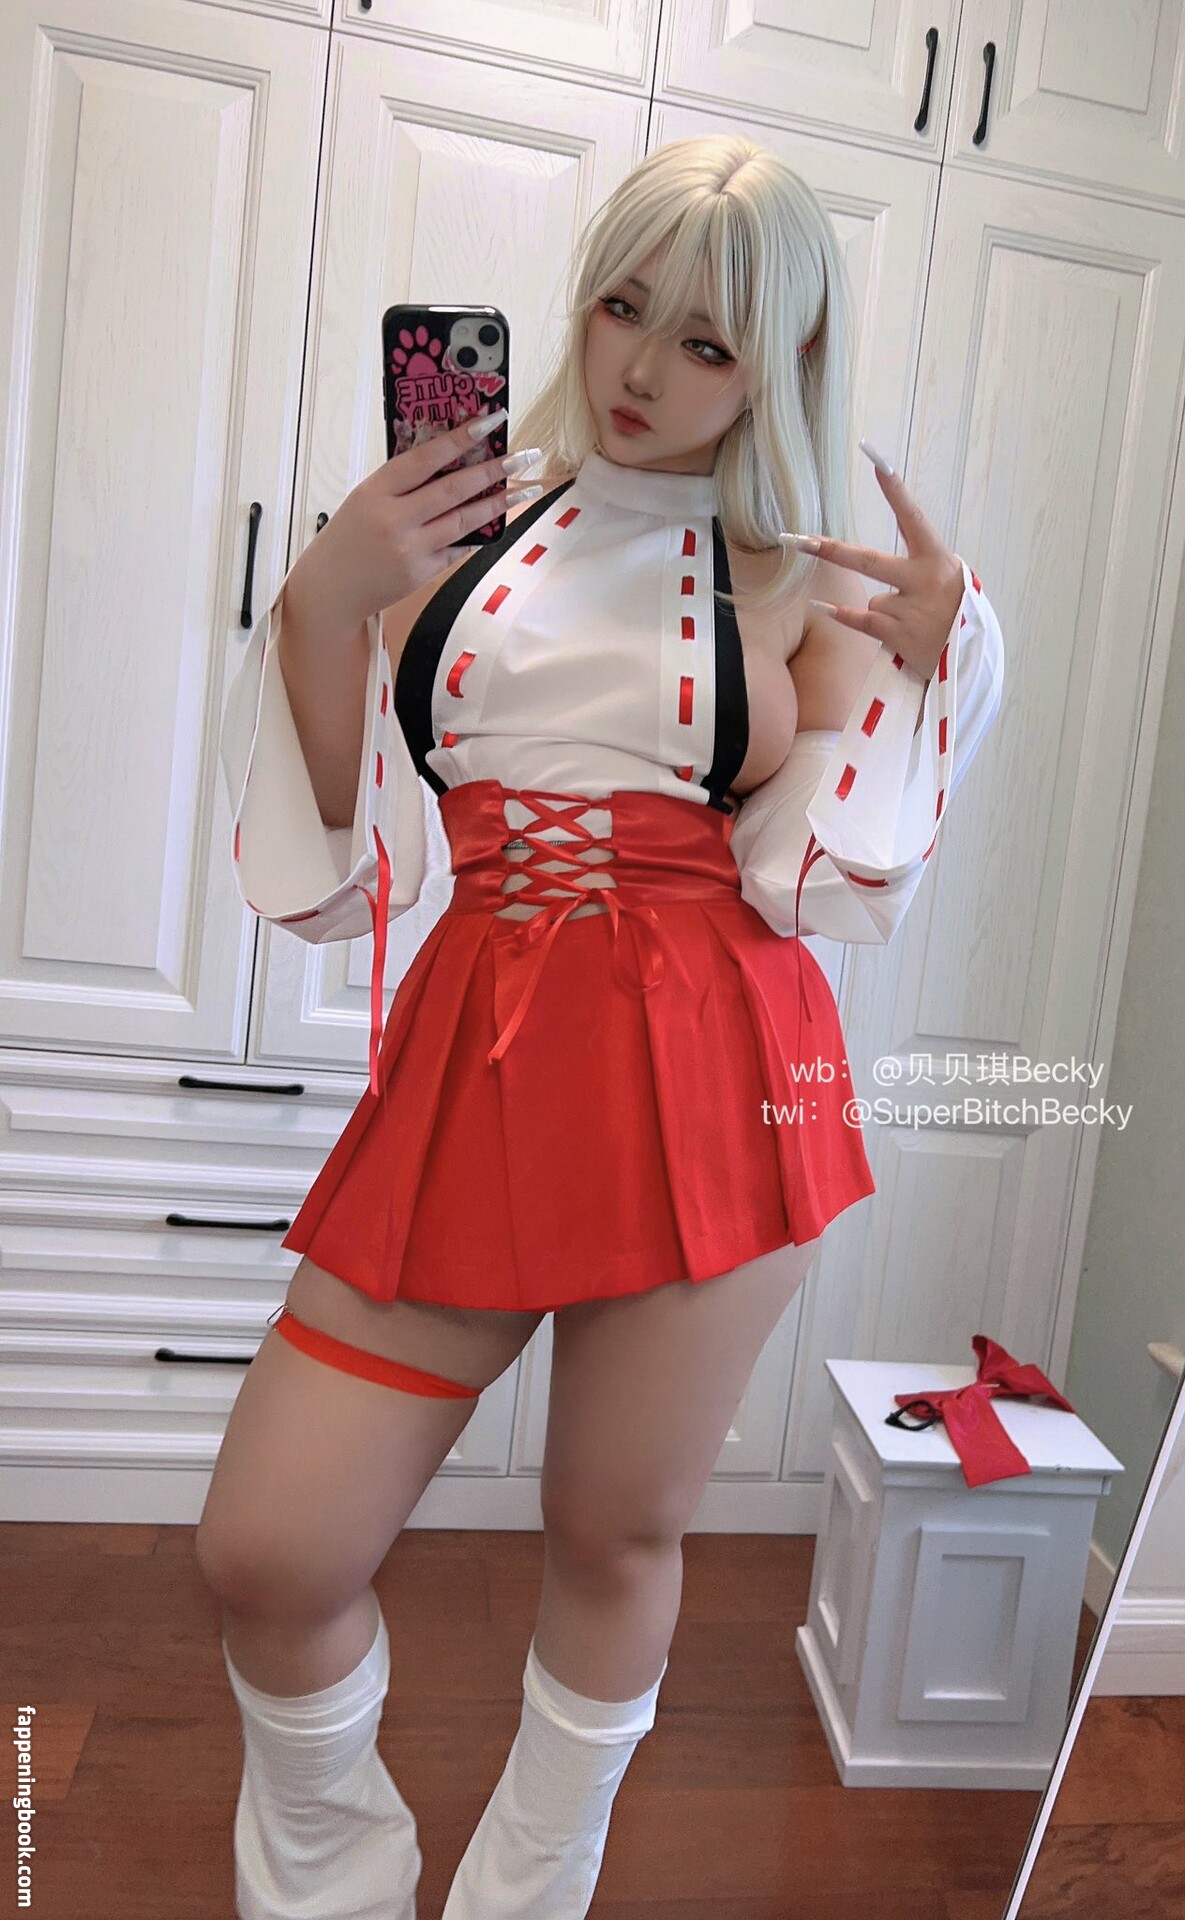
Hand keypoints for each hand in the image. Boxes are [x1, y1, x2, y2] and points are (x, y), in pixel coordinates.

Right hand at [289, 407, 536, 634]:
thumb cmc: (349, 535)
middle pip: (453, 489)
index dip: (460, 438)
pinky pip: (458, 547)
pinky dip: (477, 532)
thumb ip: (402, 480)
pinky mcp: (423, 572)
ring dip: (498, 503)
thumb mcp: (366, 497)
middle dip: (493, 470)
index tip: (489, 422)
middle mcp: (395, 519)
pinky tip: (497, 521)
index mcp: (376, 490)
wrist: (332, 587)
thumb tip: (448, 457)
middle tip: (522, 456)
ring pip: (464, 519)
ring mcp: (411, 549)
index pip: (425, 458)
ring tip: (525, 489)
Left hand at [785, 443, 964, 683]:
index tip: (878, 462)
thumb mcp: (950, 579)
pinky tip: (823, 607)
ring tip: (914, 624)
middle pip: (867, 561)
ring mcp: (909, 607)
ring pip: (874, 599)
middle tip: (800, 540)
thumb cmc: (958, 614)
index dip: (895, 490)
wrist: (971, 659)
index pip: (912, 517)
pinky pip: (859, 619)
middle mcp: (923, 579)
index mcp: (938, 558)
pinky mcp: (898, 633)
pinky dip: (842, 613)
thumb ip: (921, 565)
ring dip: (886, 611)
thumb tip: (876, 566)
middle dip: (830, 550)